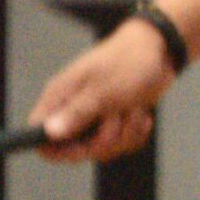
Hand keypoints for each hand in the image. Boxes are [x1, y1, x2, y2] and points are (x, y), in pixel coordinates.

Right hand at [30, 17, 176, 163]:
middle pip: (74, 150)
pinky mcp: (115, 121)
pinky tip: (141, 114)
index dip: (57, 150)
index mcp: (60, 97)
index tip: (83, 147)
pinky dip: (135, 132)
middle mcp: (73, 110)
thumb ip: (78, 111)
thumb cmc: (129, 60)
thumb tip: (49, 132)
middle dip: (102, 141)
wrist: (160, 49)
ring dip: (124, 133)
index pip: (38, 136)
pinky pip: (121, 144)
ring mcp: (94, 117)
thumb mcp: (105, 88)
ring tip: (132, 108)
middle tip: (117, 119)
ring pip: (102, 149)